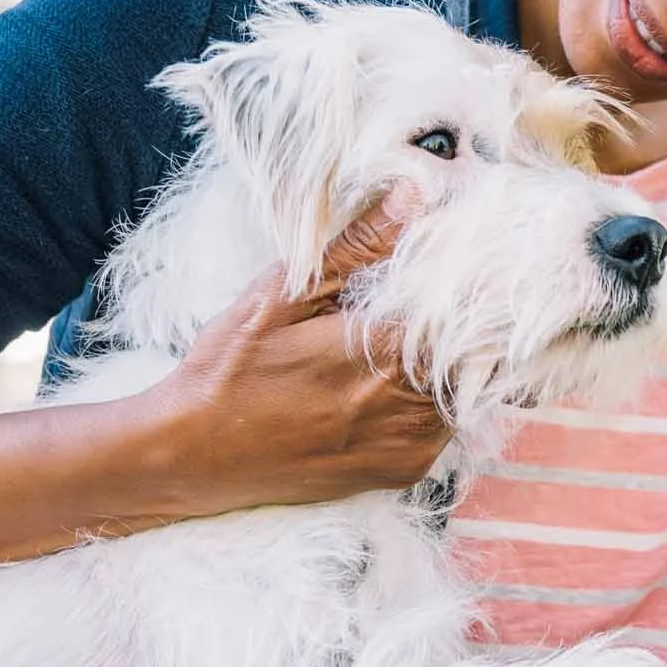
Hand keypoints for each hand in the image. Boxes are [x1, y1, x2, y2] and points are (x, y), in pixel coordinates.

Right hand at [139, 200, 451, 515]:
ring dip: (447, 361)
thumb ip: (356, 249)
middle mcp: (409, 403)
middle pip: (473, 349)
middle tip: (428, 299)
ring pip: (464, 388)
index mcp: (386, 350)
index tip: (455, 260)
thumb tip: (412, 196)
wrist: (194, 456)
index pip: (465, 306)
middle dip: (459, 320)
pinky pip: (444, 426)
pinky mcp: (403, 470)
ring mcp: (410, 444)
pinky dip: (431, 399)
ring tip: (401, 340)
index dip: (466, 280)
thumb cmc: (230, 370)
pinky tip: (391, 383)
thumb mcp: (282, 296)